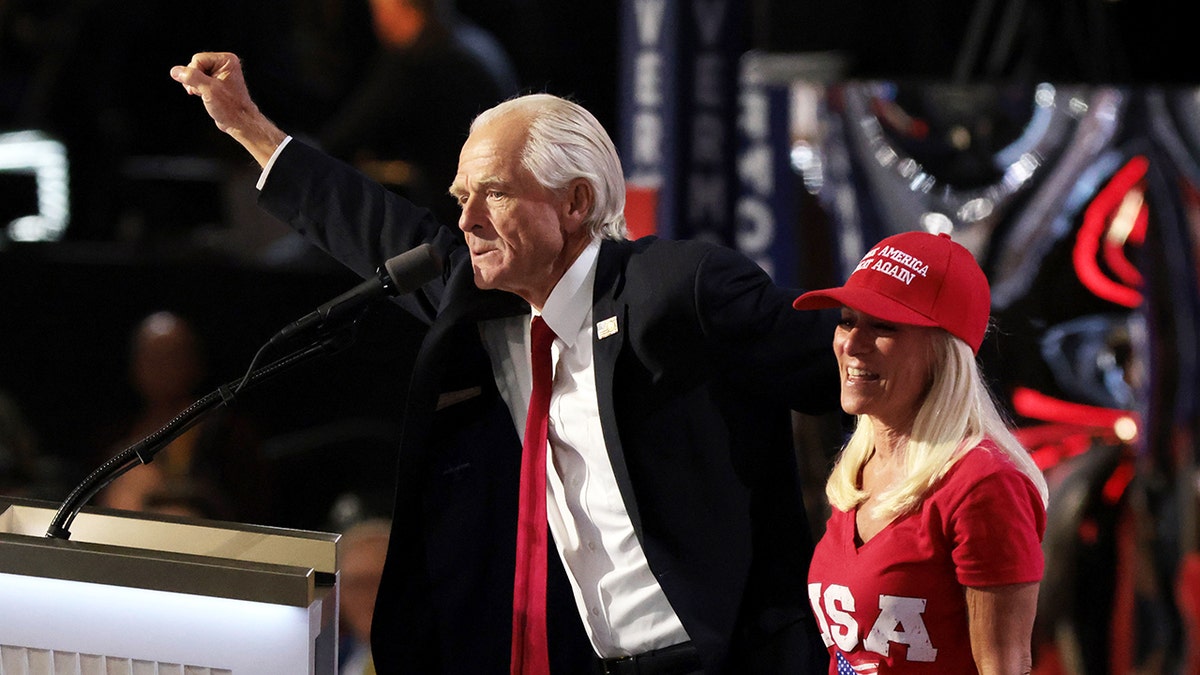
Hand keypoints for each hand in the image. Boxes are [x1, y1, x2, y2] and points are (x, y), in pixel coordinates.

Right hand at [170, 52, 285, 166]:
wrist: (238, 122)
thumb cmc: (230, 107)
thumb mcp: (209, 90)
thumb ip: (191, 77)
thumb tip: (175, 71)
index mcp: (227, 60)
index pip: (197, 59)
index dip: (195, 74)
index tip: (204, 87)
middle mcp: (224, 64)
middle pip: (195, 65)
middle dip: (194, 80)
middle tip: (204, 92)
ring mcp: (219, 73)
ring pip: (194, 73)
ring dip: (194, 85)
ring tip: (205, 95)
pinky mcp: (215, 82)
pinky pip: (197, 80)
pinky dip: (196, 88)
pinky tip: (203, 96)